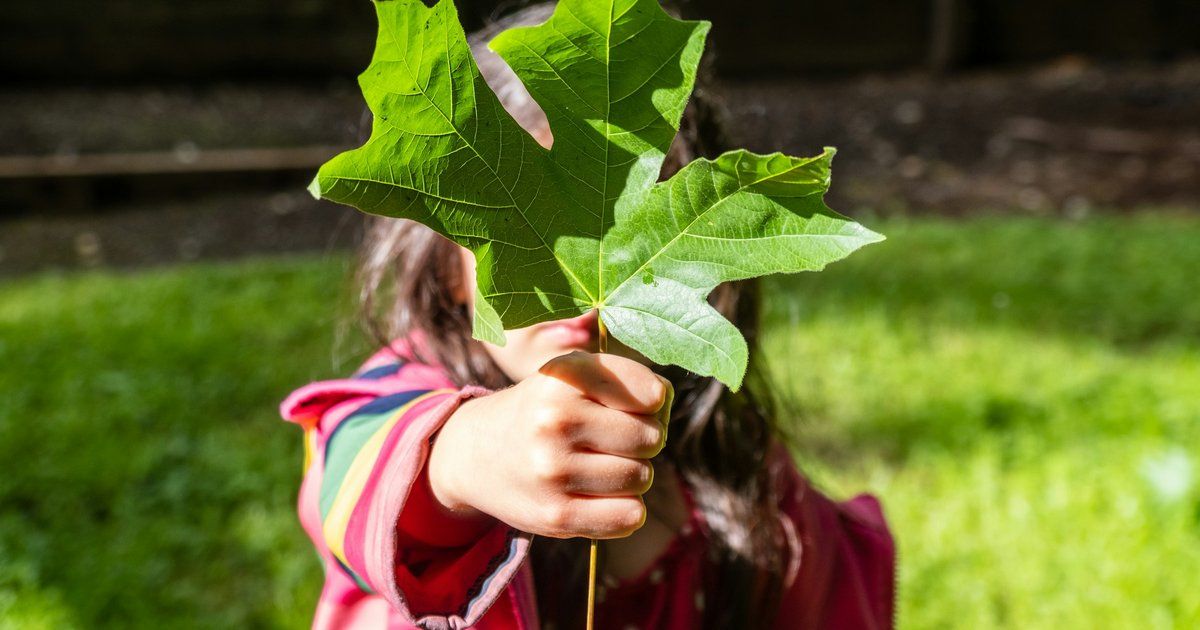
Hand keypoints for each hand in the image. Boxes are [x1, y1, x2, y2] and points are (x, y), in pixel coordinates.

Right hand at [428, 351, 671, 538]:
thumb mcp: (573, 374)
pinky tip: (602, 495)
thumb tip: (663, 402)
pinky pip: (629, 516)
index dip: (652, 402)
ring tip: (601, 465)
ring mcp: (553, 470)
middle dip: (643, 440)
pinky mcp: (556, 515)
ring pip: (642, 477)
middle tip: (614, 439)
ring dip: (633, 474)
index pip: (650, 393)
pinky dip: (627, 509)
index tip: (633, 405)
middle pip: (651, 438)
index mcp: (565, 376)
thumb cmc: (545, 409)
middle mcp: (555, 420)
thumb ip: (626, 380)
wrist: (476, 452)